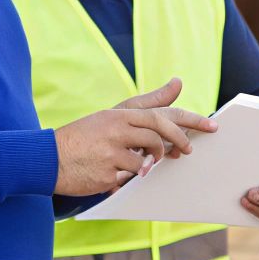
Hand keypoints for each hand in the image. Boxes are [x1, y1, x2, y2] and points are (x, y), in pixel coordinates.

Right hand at [53, 79, 216, 196]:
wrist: (47, 158)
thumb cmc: (84, 136)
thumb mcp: (113, 115)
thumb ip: (148, 102)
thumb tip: (178, 82)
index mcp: (120, 114)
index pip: (161, 113)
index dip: (189, 120)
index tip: (210, 126)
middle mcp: (116, 129)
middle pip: (159, 133)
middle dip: (179, 142)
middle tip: (188, 151)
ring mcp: (111, 151)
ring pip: (147, 157)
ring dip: (150, 163)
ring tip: (144, 164)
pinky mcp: (107, 173)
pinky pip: (130, 177)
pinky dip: (129, 177)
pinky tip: (117, 174)